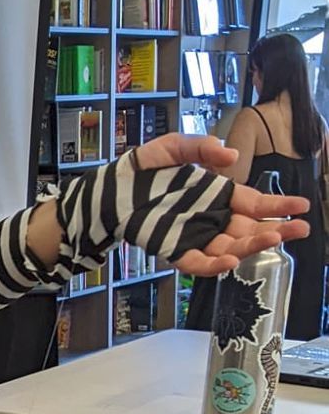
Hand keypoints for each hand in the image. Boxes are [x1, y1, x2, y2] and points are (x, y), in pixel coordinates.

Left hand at [134, 133, 309, 276]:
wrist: (111, 187)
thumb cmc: (144, 168)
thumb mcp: (174, 147)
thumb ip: (201, 147)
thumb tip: (231, 155)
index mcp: (217, 194)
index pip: (254, 203)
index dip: (278, 205)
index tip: (301, 207)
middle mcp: (211, 217)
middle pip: (249, 230)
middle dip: (275, 230)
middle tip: (299, 228)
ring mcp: (194, 235)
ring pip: (230, 248)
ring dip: (251, 246)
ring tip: (273, 237)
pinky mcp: (174, 250)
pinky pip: (199, 263)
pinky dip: (215, 266)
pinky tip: (232, 261)